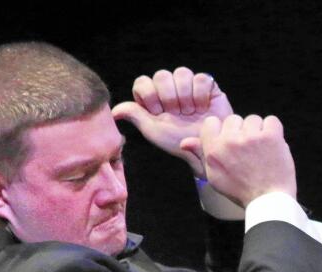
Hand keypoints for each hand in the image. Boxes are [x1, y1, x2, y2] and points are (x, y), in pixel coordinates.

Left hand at [112, 67, 233, 176]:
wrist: (206, 149)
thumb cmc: (178, 141)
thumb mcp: (153, 130)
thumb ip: (135, 115)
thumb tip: (113, 112)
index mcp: (153, 97)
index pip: (143, 82)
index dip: (150, 96)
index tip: (158, 113)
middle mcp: (170, 88)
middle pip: (161, 75)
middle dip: (168, 97)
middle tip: (176, 114)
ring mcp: (189, 85)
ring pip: (182, 72)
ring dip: (185, 96)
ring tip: (190, 113)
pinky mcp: (208, 85)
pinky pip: (201, 78)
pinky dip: (200, 96)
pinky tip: (203, 108)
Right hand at [181, 115, 295, 207]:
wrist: (268, 201)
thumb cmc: (241, 190)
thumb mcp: (215, 176)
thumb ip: (201, 155)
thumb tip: (184, 142)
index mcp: (213, 150)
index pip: (212, 122)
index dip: (222, 130)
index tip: (230, 141)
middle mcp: (229, 141)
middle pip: (234, 119)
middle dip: (241, 131)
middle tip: (248, 150)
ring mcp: (250, 137)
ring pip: (253, 119)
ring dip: (258, 131)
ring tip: (261, 150)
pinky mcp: (270, 136)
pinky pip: (272, 120)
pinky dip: (274, 131)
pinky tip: (273, 146)